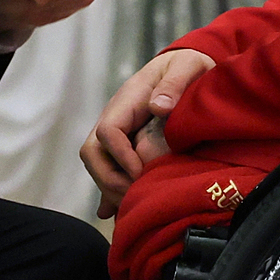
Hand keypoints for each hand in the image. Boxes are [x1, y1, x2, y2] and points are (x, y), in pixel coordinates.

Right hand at [81, 48, 213, 217]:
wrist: (186, 67)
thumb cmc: (187, 66)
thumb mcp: (187, 67)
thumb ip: (174, 84)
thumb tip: (159, 107)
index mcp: (127, 102)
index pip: (107, 132)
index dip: (120, 156)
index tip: (141, 173)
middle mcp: (116, 119)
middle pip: (92, 154)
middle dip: (108, 180)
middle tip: (135, 197)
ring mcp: (118, 135)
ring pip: (99, 166)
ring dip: (111, 190)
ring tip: (134, 208)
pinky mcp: (126, 147)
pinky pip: (112, 171)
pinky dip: (111, 192)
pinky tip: (114, 214)